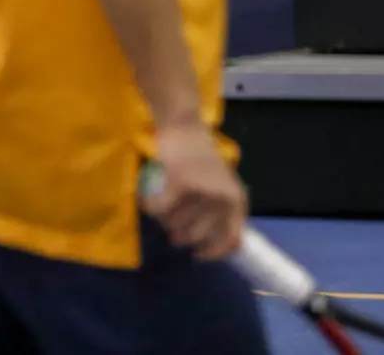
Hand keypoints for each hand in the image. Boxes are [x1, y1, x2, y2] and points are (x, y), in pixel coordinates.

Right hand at [145, 122, 247, 260]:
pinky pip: (160, 210)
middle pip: (197, 237)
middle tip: (170, 228)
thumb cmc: (200, 157)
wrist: (185, 127)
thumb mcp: (219, 186)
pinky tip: (146, 201)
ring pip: (176, 224)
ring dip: (163, 220)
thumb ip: (218, 212)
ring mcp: (204, 193)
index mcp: (237, 201)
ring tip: (161, 208)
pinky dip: (150, 207)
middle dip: (180, 236)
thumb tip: (200, 243)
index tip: (196, 255)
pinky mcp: (182, 185)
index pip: (232, 241)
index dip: (213, 253)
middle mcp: (224, 200)